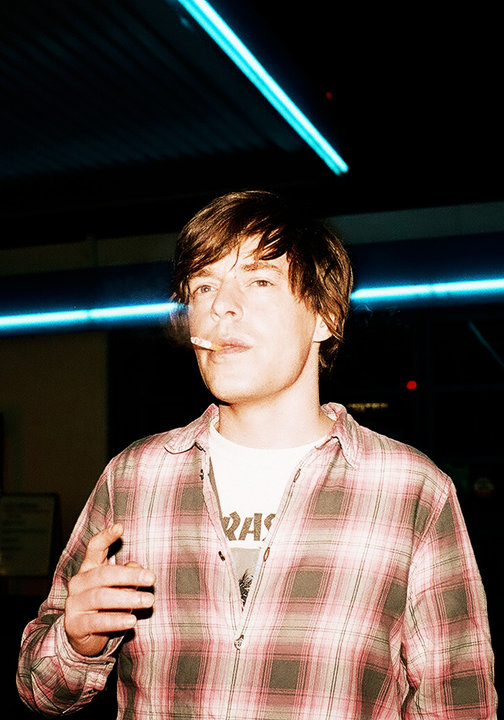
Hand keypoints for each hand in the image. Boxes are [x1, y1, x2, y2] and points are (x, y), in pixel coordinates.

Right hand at [64, 523, 154, 656]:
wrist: (83, 637)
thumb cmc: (106, 605)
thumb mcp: (119, 587)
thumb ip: (127, 575)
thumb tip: (136, 567)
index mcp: (88, 568)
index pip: (94, 548)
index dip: (106, 536)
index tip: (120, 526)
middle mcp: (78, 583)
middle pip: (104, 574)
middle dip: (130, 576)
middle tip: (152, 578)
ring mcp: (74, 604)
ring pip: (101, 597)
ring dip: (127, 598)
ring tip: (149, 601)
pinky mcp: (74, 625)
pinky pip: (97, 622)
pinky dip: (116, 620)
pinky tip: (132, 621)